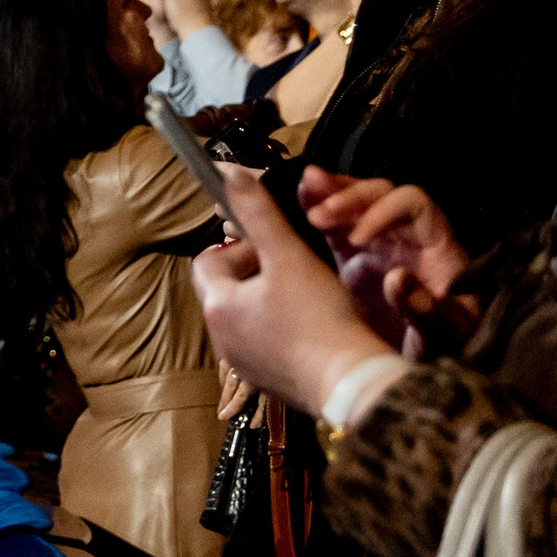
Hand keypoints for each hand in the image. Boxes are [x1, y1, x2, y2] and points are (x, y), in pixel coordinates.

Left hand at [191, 170, 400, 416]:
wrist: (348, 383)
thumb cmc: (319, 318)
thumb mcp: (289, 255)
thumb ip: (258, 213)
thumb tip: (228, 173)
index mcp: (218, 306)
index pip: (208, 262)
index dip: (240, 248)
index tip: (273, 249)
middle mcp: (221, 339)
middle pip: (226, 291)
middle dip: (254, 275)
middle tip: (293, 270)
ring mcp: (243, 364)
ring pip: (246, 318)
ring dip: (269, 302)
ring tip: (306, 298)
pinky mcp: (267, 382)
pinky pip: (265, 345)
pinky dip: (282, 331)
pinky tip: (313, 328)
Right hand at [299, 168, 474, 347]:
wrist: (425, 372)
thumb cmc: (446, 352)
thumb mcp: (442, 337)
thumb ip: (425, 310)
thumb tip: (397, 278)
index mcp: (436, 247)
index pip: (413, 205)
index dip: (383, 213)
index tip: (356, 238)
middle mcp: (409, 237)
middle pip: (381, 195)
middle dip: (349, 198)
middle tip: (317, 215)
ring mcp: (381, 246)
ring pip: (356, 204)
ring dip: (330, 194)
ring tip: (304, 188)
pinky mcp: (355, 259)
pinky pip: (337, 226)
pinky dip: (318, 210)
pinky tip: (299, 201)